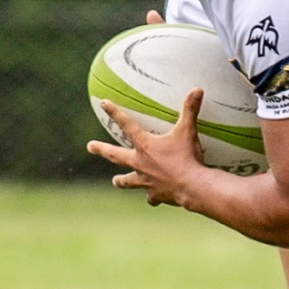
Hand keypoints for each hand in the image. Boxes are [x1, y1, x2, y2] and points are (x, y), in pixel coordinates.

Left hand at [87, 88, 207, 204]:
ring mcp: (146, 181)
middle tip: (90, 146)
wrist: (192, 186)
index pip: (127, 124)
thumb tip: (197, 89)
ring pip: (128, 181)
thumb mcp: (188, 131)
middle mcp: (140, 163)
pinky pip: (151, 197)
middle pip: (116, 155)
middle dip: (102, 149)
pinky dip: (152, 197)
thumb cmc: (187, 157)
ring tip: (115, 181)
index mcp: (145, 145)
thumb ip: (190, 110)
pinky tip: (153, 198)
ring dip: (121, 181)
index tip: (103, 103)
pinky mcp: (155, 195)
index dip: (115, 112)